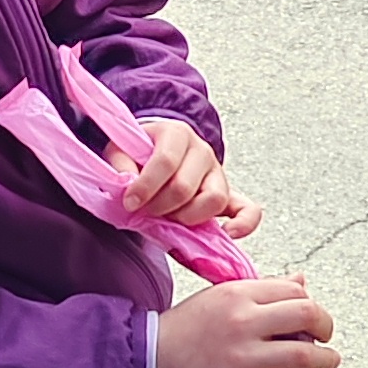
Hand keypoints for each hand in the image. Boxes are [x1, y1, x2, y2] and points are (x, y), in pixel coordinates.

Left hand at [116, 116, 261, 236]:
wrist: (159, 151)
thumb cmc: (141, 154)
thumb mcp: (122, 149)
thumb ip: (120, 163)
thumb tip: (126, 183)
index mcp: (176, 134)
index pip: (165, 161)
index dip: (145, 186)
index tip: (129, 202)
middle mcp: (202, 151)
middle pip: (185, 186)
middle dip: (161, 206)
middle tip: (146, 212)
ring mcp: (218, 173)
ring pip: (214, 199)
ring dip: (188, 217)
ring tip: (171, 219)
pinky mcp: (229, 194)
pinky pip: (247, 209)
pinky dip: (243, 223)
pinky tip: (228, 233)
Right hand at [151, 275, 337, 367]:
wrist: (146, 360)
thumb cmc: (183, 328)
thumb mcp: (220, 296)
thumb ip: (261, 290)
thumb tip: (300, 282)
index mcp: (237, 294)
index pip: (294, 291)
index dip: (311, 303)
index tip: (311, 316)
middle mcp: (242, 322)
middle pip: (306, 316)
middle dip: (326, 327)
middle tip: (326, 337)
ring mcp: (240, 359)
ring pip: (303, 356)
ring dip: (325, 361)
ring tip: (327, 362)